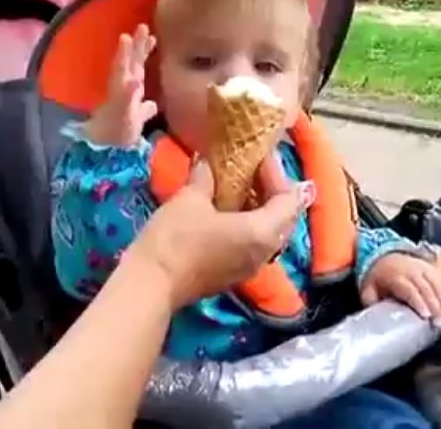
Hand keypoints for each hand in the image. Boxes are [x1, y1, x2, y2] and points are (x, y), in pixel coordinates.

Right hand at [85, 24, 157, 146]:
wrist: (107, 150)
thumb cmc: (120, 133)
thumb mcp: (137, 119)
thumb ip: (144, 109)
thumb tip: (151, 104)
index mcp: (130, 90)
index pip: (138, 67)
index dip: (143, 51)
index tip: (152, 35)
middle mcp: (123, 90)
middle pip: (131, 64)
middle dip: (136, 46)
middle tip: (143, 26)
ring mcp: (119, 99)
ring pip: (122, 75)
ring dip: (124, 58)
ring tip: (126, 39)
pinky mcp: (118, 112)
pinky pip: (123, 101)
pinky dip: (128, 91)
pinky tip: (133, 82)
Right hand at [122, 156, 307, 309]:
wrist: (152, 283)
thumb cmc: (176, 238)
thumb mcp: (190, 199)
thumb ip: (206, 177)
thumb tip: (207, 161)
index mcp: (263, 232)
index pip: (288, 198)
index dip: (277, 173)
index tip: (259, 156)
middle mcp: (265, 252)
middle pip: (285, 218)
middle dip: (274, 191)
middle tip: (255, 170)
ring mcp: (250, 267)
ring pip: (270, 233)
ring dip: (262, 209)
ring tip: (243, 188)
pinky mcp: (233, 275)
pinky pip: (254, 245)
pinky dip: (250, 225)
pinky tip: (228, 212)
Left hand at [361, 253, 440, 326]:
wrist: (385, 257)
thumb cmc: (378, 279)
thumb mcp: (368, 289)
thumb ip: (372, 302)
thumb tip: (375, 317)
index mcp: (395, 276)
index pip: (409, 290)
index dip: (418, 302)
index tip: (425, 316)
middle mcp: (411, 271)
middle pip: (427, 288)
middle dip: (434, 306)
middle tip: (438, 323)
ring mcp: (424, 268)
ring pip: (438, 285)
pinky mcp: (433, 269)